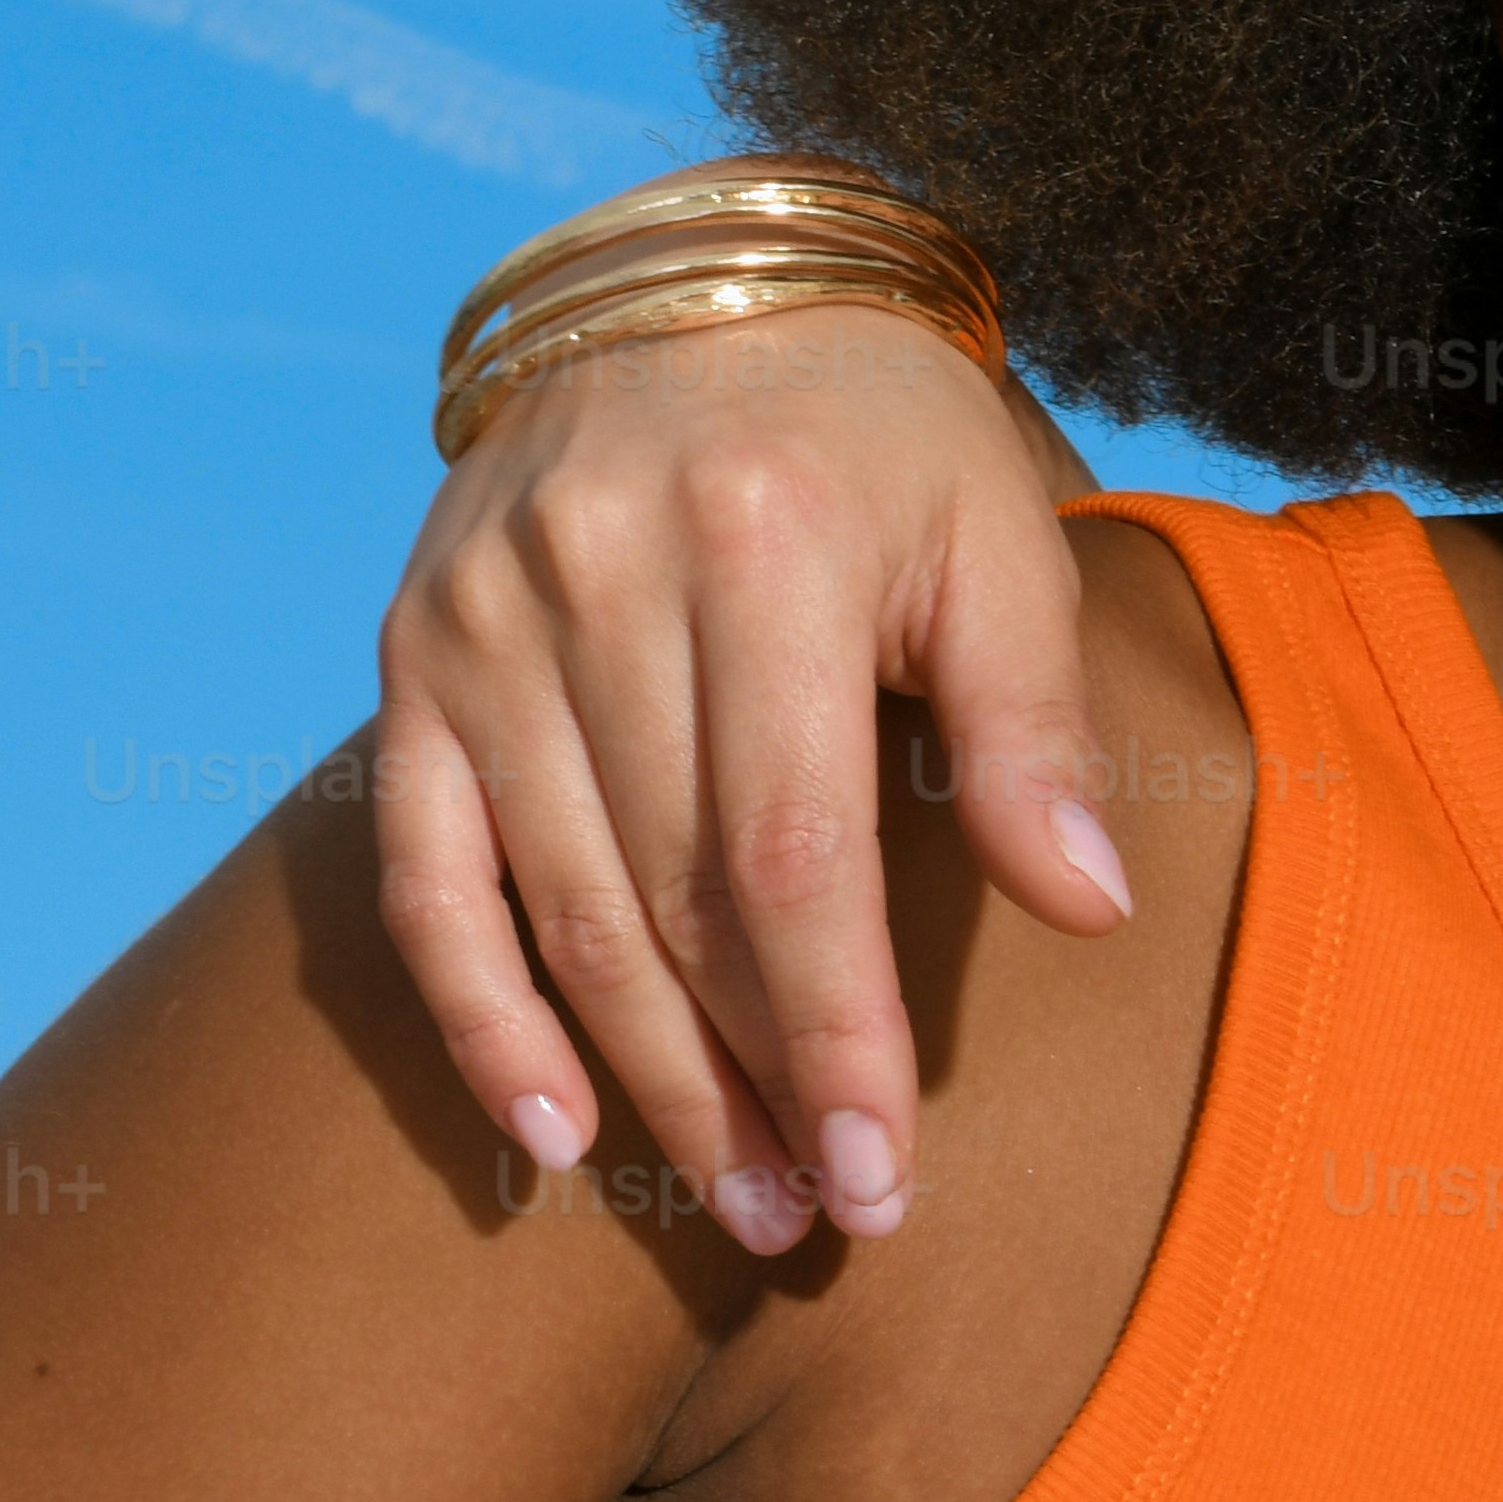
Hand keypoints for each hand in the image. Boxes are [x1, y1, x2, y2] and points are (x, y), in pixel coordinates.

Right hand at [369, 301, 1112, 1247]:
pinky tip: (549, 1137)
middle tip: (827, 1220)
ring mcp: (484, 616)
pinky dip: (478, 1016)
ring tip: (740, 1200)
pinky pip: (426, 874)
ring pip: (560, 908)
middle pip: (672, 901)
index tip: (888, 1178)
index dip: (836, 1033)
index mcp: (765, 538)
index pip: (792, 853)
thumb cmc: (888, 434)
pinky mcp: (414, 650)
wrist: (700, 282)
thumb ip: (1036, 725)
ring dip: (646, 1083)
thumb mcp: (1000, 537)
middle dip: (754, 1085)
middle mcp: (599, 573)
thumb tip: (1088, 911)